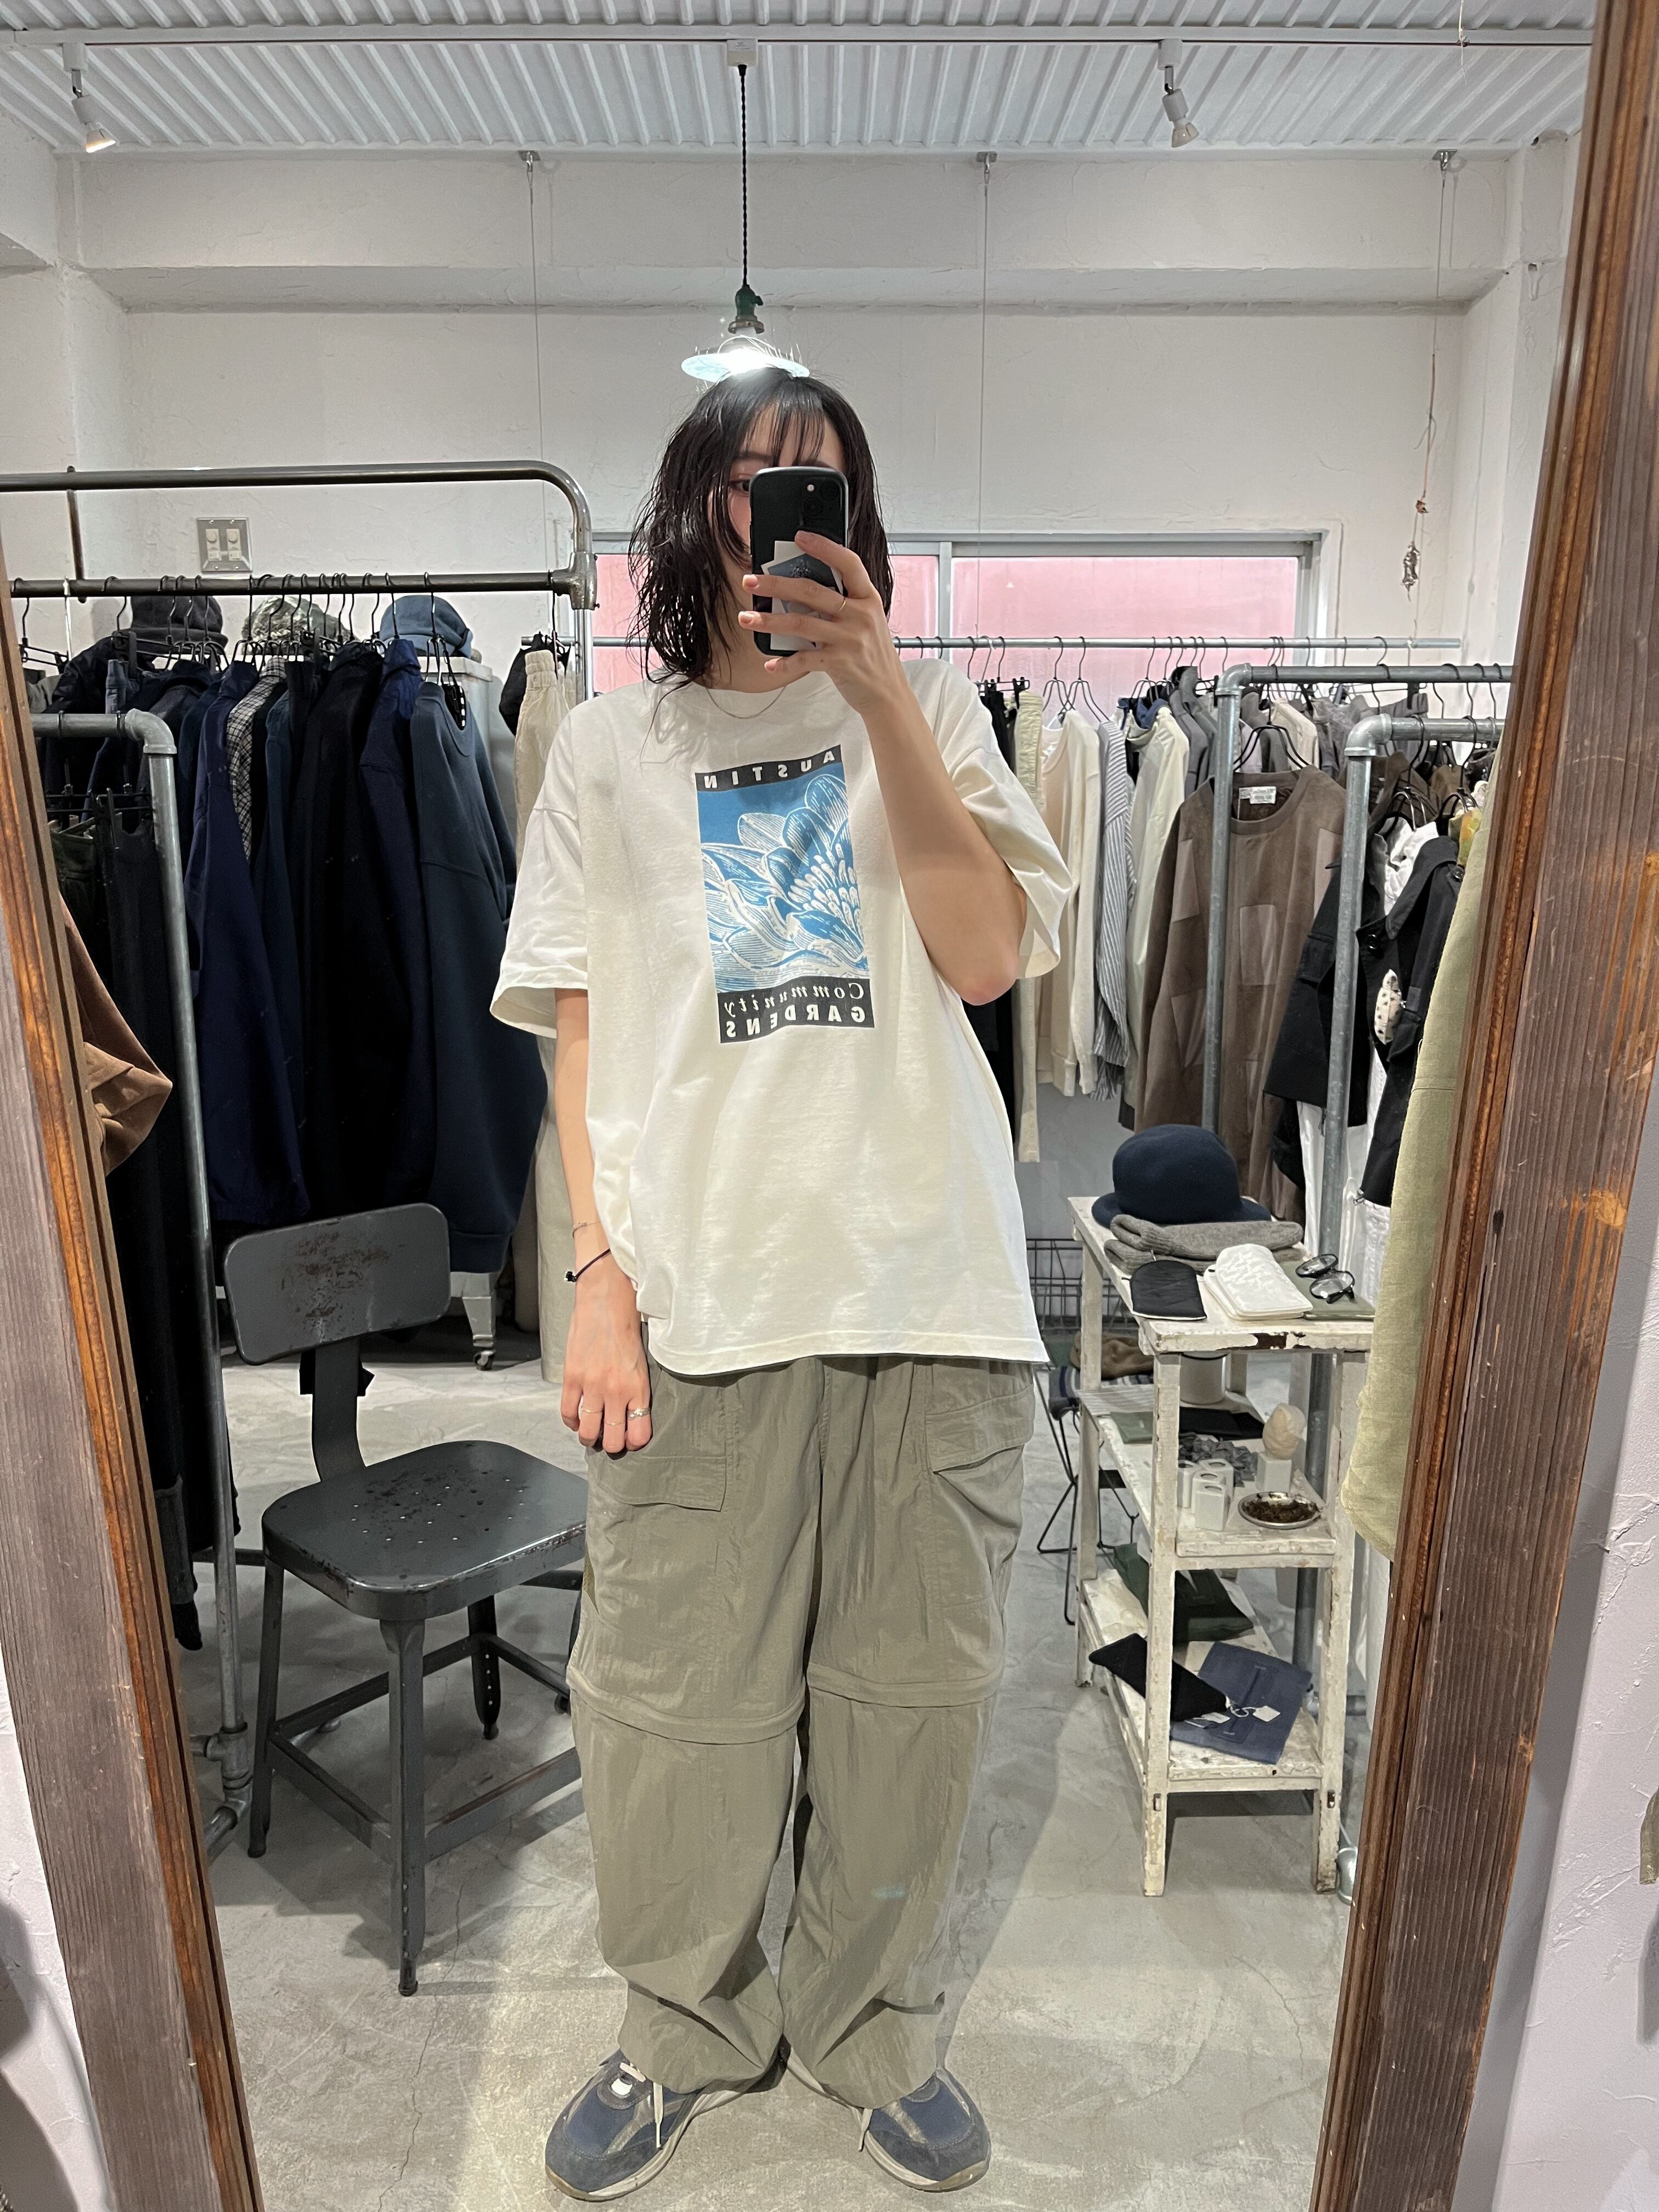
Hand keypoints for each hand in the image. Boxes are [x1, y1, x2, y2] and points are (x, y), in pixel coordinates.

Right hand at [561, 1255, 651, 1454]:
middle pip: (612, 1439)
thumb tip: (630, 1413)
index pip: (639, 1433)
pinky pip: (568, 1413)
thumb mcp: (641, 1363)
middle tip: (608, 1439)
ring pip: (589, 1431)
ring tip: (590, 1433)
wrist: (606, 1303)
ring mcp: (592, 1387)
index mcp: (639, 1389)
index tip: (630, 1440)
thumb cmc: (626, 1329)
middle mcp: (617, 1392)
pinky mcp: (572, 1378)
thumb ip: (636, 1390)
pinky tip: (576, 1419)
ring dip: (589, 1437)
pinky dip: (571, 1422)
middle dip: (611, 1444)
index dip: (634, 1442)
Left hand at [738, 534, 908, 720]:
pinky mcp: (840, 663)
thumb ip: (843, 604)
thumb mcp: (867, 621)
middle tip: (750, 581)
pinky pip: (804, 660)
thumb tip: (801, 590)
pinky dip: (784, 662)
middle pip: (812, 592)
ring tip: (746, 618)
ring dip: (769, 621)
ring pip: (801, 624)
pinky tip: (770, 663)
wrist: (887, 692)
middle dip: (776, 585)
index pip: (848, 563)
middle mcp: (860, 615)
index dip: (824, 547)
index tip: (800, 537)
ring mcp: (850, 639)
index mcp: (868, 598)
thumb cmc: (872, 654)